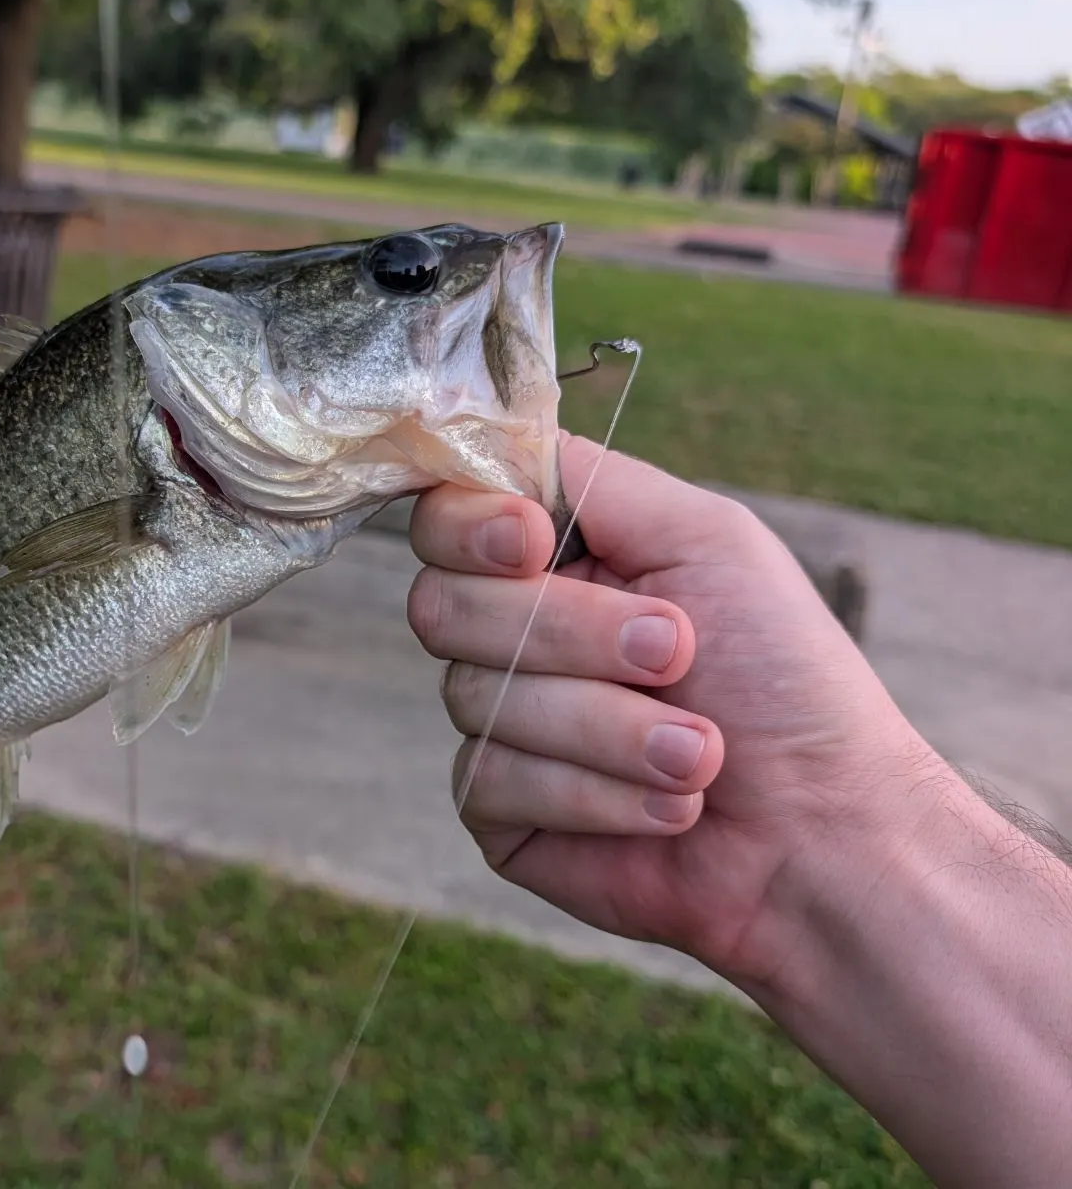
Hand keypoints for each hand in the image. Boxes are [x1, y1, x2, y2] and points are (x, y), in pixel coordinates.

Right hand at [406, 433, 941, 982]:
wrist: (826, 831)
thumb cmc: (784, 676)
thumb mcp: (706, 538)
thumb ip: (592, 478)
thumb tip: (494, 438)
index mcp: (552, 557)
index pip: (444, 517)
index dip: (469, 529)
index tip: (533, 545)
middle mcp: (509, 632)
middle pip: (443, 605)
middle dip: (571, 632)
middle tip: (677, 653)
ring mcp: (497, 722)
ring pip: (476, 696)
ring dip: (609, 725)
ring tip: (699, 752)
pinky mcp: (498, 810)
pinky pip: (490, 780)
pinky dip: (596, 793)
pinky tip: (668, 807)